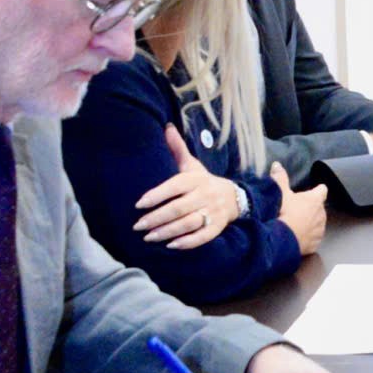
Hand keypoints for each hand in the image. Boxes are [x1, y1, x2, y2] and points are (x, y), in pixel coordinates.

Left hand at [132, 126, 237, 250]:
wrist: (234, 196)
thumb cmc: (204, 181)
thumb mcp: (192, 165)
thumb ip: (177, 149)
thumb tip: (167, 126)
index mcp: (196, 179)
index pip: (175, 186)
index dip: (157, 195)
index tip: (138, 204)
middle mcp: (205, 195)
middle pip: (179, 208)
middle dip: (157, 218)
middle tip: (138, 226)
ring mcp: (213, 212)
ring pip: (189, 223)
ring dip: (168, 231)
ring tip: (149, 237)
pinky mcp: (217, 227)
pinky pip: (202, 236)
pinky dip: (187, 242)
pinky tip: (171, 246)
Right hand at [277, 181, 328, 253]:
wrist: (280, 240)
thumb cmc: (282, 214)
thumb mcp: (279, 193)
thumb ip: (279, 178)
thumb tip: (277, 166)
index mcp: (315, 200)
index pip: (322, 190)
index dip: (318, 190)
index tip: (316, 190)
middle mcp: (321, 215)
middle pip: (318, 208)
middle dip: (310, 209)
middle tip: (295, 210)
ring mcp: (318, 231)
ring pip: (317, 224)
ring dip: (309, 224)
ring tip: (294, 225)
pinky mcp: (314, 245)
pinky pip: (312, 239)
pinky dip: (306, 238)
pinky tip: (296, 237)